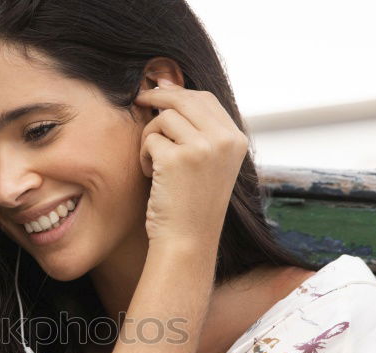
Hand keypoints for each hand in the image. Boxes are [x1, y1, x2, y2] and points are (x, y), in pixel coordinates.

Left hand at [133, 78, 249, 249]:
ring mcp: (202, 148)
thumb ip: (200, 131)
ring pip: (163, 119)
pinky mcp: (177, 159)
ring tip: (153, 164)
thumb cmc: (191, 205)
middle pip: (183, 99)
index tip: (157, 93)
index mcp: (236, 140)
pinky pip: (149, 139)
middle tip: (139, 101)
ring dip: (149, 138)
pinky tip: (151, 176)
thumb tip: (171, 88)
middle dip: (157, 98)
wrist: (187, 241)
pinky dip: (144, 156)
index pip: (205, 99)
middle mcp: (224, 140)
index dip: (178, 93)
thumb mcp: (209, 164)